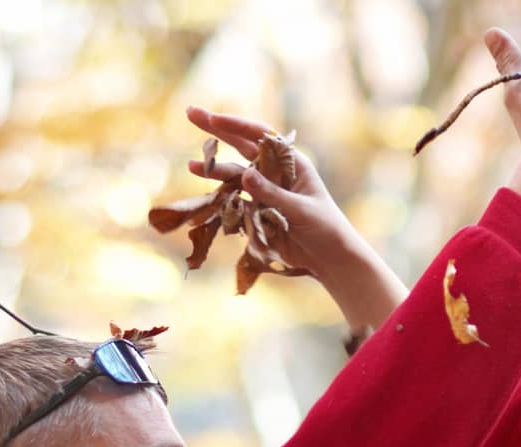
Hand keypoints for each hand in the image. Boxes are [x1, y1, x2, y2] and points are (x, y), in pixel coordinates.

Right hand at [184, 107, 407, 330]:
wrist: (330, 259)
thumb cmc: (326, 228)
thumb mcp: (301, 209)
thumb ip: (272, 193)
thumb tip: (244, 175)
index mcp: (291, 162)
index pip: (261, 135)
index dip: (236, 125)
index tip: (214, 118)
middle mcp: (275, 172)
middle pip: (241, 146)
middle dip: (217, 131)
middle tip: (191, 113)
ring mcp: (264, 191)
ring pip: (234, 175)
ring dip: (214, 170)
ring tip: (192, 167)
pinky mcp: (257, 212)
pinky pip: (235, 202)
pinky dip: (220, 199)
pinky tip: (204, 198)